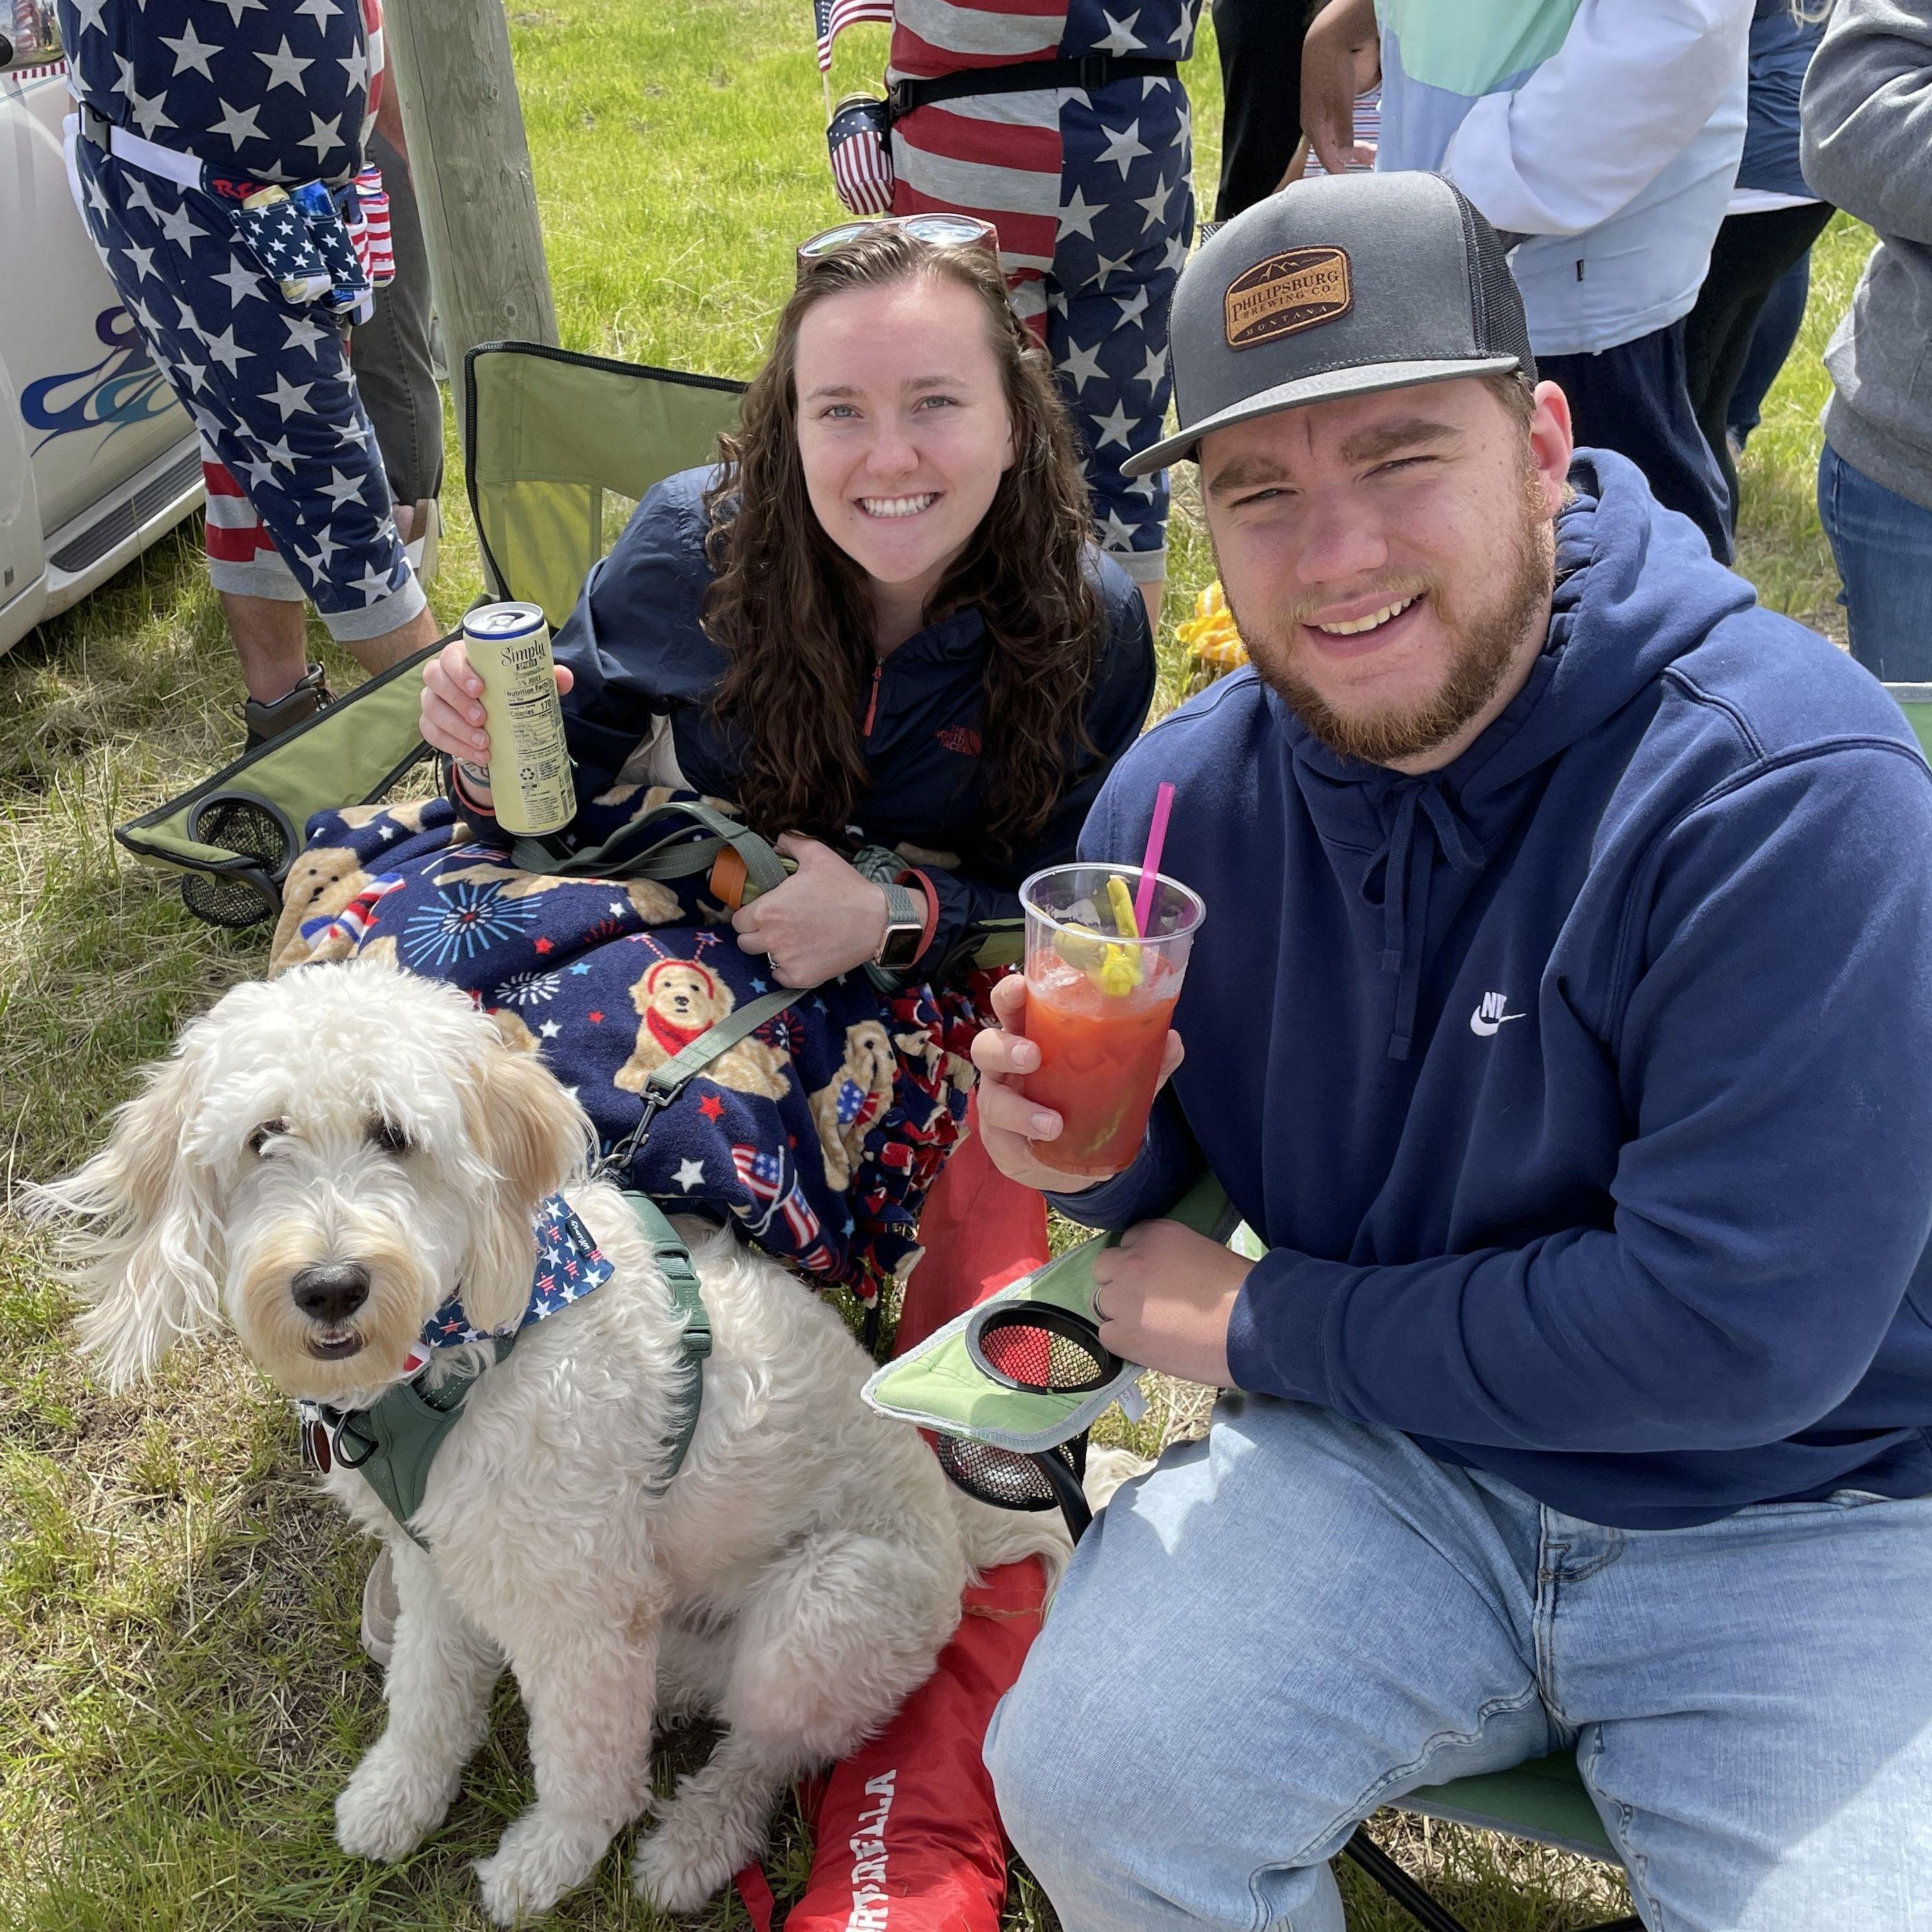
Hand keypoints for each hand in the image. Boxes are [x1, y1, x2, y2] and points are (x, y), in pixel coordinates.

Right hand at [420, 637, 574, 778]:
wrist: (495, 722)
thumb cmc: (507, 692)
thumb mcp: (526, 684)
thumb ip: (545, 677)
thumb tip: (564, 677)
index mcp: (462, 658)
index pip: (451, 656)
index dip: (460, 671)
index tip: (480, 689)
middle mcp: (441, 675)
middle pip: (435, 679)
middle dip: (457, 700)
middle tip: (482, 718)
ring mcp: (432, 699)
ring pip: (432, 709)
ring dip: (457, 728)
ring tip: (484, 743)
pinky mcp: (430, 724)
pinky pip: (432, 734)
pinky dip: (454, 746)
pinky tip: (476, 755)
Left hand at [731, 834, 888, 987]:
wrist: (876, 921)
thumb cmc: (845, 887)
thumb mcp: (817, 854)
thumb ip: (790, 842)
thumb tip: (776, 841)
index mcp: (767, 910)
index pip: (738, 920)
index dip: (749, 915)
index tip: (764, 912)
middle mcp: (771, 938)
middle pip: (745, 943)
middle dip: (756, 934)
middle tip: (777, 926)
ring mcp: (786, 960)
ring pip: (764, 959)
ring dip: (773, 951)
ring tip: (793, 939)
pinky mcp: (801, 977)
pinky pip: (781, 976)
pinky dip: (788, 968)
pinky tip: (803, 955)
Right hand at [969, 974, 1183, 1193]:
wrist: (1068, 1159)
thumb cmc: (1084, 1099)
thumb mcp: (1116, 1077)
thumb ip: (1144, 1060)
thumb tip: (1173, 1041)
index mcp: (1031, 1036)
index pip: (1012, 1006)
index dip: (1010, 993)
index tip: (1023, 985)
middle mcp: (1007, 1067)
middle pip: (986, 1044)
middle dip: (1004, 1046)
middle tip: (1032, 1055)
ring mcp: (999, 1103)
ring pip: (991, 1098)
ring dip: (1020, 1108)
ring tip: (1052, 1123)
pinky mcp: (1000, 1141)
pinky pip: (1003, 1140)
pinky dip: (1024, 1144)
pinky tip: (1044, 1145)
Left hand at [1090, 1220, 1248, 1385]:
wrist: (1254, 1329)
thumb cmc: (1240, 1293)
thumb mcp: (1201, 1254)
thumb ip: (1171, 1260)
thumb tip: (1160, 1279)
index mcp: (1156, 1234)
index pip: (1128, 1242)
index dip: (1141, 1263)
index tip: (1157, 1278)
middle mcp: (1132, 1260)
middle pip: (1105, 1268)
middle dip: (1121, 1283)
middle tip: (1148, 1302)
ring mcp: (1123, 1297)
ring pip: (1102, 1302)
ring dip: (1121, 1313)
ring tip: (1153, 1327)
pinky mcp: (1122, 1334)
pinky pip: (1107, 1334)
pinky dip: (1124, 1340)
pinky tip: (1151, 1344)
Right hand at [1301, 0, 1380, 176]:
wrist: (1329, 38)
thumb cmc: (1331, 69)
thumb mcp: (1340, 102)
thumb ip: (1343, 130)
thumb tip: (1346, 156)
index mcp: (1314, 125)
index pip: (1325, 156)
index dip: (1338, 170)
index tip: (1350, 184)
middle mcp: (1319, 122)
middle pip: (1334, 149)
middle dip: (1350, 159)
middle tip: (1372, 164)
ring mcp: (1327, 113)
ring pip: (1339, 139)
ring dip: (1354, 147)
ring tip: (1373, 153)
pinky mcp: (1335, 103)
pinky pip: (1343, 128)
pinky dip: (1353, 135)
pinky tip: (1362, 137)